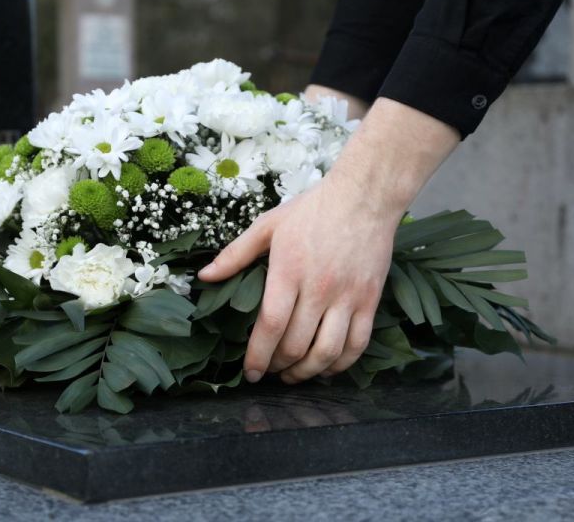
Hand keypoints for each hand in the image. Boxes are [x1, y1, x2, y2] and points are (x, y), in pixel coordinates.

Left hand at [199, 97, 460, 383]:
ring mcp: (348, 296)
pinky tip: (326, 368)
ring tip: (292, 376)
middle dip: (278, 366)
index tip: (250, 371)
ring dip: (307, 372)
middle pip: (297, 344)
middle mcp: (319, 288)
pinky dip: (340, 364)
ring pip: (328, 351)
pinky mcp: (370, 300)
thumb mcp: (268, 225)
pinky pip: (357, 343)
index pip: (271, 325)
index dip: (258, 355)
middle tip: (268, 370)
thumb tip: (204, 276)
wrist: (365, 196)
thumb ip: (235, 254)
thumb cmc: (312, 210)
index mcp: (289, 271)